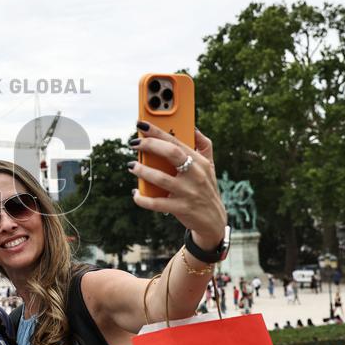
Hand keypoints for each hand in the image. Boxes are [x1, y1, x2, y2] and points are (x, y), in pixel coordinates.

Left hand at [130, 124, 226, 247]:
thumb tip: (193, 127)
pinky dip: (143, 199)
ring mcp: (188, 192)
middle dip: (150, 145)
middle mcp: (195, 175)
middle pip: (171, 154)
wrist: (213, 220)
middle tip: (134, 143)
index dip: (157, 131)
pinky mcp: (181, 208)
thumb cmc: (206, 188)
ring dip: (143, 171)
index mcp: (199, 161)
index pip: (177, 141)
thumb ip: (204, 145)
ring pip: (161, 178)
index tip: (141, 124)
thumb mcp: (210, 166)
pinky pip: (157, 203)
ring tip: (132, 166)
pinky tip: (135, 193)